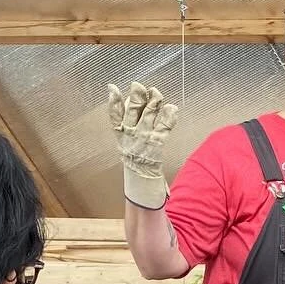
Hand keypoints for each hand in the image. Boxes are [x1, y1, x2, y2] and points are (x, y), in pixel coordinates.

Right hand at [108, 82, 178, 208]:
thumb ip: (130, 139)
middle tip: (138, 85)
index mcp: (122, 142)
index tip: (112, 88)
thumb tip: (132, 124)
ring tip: (156, 93)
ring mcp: (143, 144)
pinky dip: (168, 118)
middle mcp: (130, 141)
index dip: (113, 103)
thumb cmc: (139, 176)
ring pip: (147, 118)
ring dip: (152, 104)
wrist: (143, 197)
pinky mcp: (155, 149)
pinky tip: (172, 109)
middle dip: (135, 98)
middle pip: (131, 114)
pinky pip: (163, 130)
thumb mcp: (131, 155)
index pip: (115, 119)